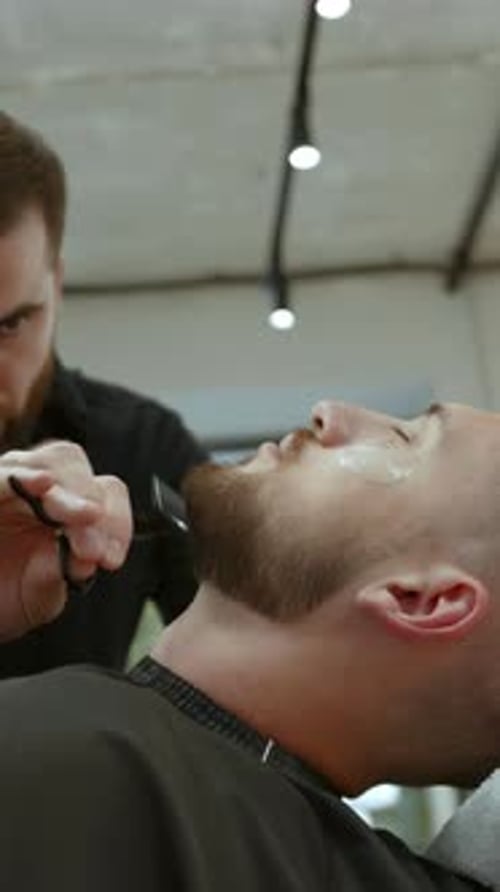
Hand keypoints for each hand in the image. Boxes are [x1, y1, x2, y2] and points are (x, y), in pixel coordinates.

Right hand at [0, 441, 131, 641]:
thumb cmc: (2, 598)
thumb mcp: (37, 595)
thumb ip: (60, 574)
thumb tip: (86, 560)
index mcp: (65, 505)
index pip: (104, 492)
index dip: (116, 522)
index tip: (110, 561)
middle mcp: (35, 484)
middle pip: (74, 464)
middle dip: (92, 506)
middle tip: (93, 551)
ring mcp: (5, 481)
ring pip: (47, 463)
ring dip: (67, 494)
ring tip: (83, 517)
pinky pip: (1, 478)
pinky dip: (21, 478)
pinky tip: (41, 484)